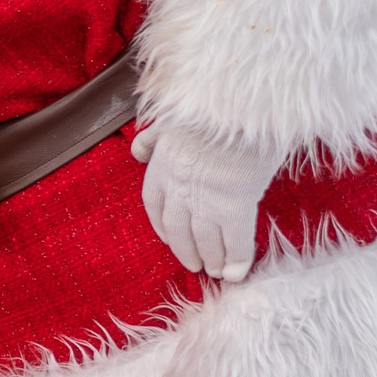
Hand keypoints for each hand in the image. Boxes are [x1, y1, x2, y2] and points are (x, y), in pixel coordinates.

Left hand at [132, 122, 285, 283]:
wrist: (239, 104)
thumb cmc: (210, 106)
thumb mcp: (170, 119)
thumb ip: (153, 139)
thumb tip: (137, 150)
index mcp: (161, 167)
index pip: (155, 205)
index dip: (162, 225)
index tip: (168, 238)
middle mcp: (178, 188)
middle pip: (178, 230)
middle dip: (186, 250)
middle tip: (196, 265)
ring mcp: (205, 200)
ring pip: (204, 240)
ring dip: (211, 259)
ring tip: (217, 272)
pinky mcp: (235, 206)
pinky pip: (235, 241)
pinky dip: (237, 259)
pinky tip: (238, 271)